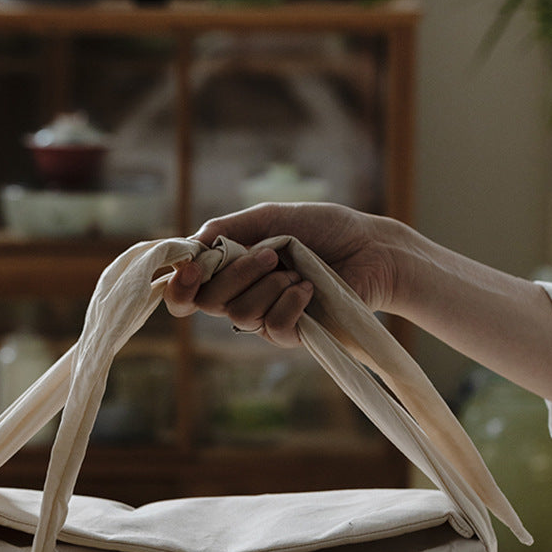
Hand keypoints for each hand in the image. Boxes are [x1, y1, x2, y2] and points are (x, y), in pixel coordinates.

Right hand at [164, 202, 413, 345]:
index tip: (191, 268)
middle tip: (270, 254)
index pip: (189, 292)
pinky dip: (289, 304)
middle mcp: (244, 296)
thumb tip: (193, 243)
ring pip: (240, 315)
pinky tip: (308, 289)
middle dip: (236, 275)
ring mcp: (267, 318)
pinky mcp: (294, 334)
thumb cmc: (326, 228)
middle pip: (209, 303)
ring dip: (268, 287)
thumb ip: (230, 228)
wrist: (371, 247)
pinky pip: (273, 328)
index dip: (180, 286)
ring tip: (297, 271)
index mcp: (232, 269)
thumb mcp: (273, 216)